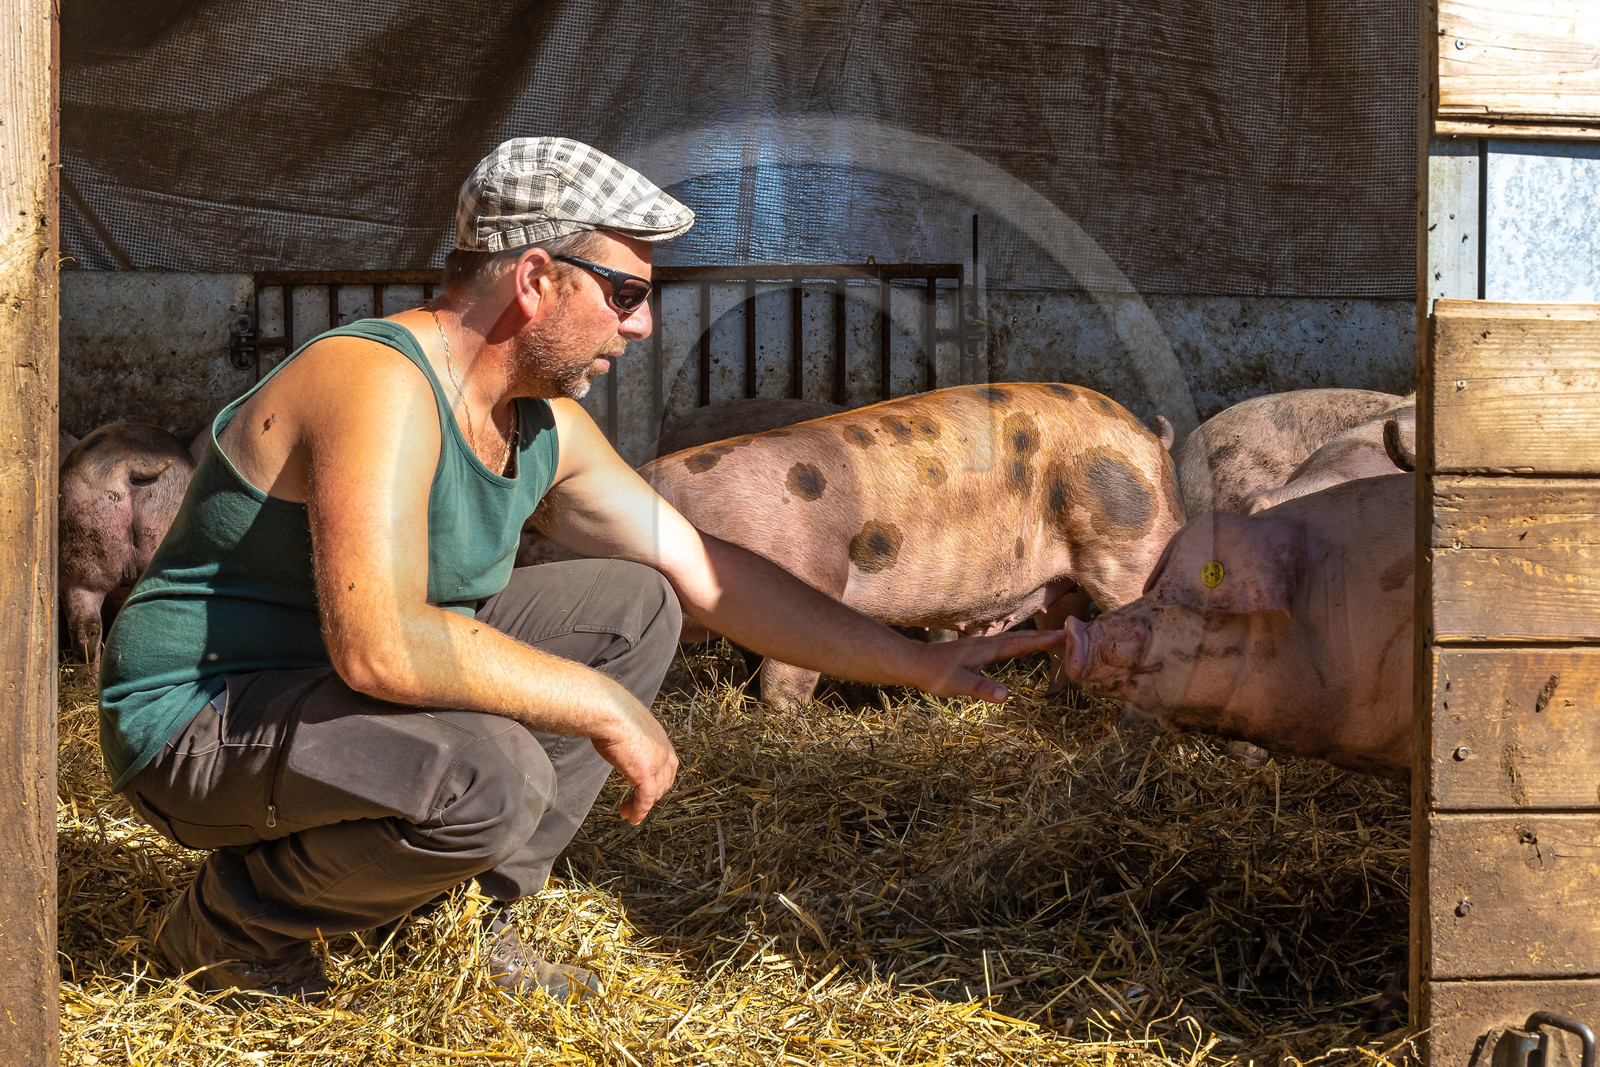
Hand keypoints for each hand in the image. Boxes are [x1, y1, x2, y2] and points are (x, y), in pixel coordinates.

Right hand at [588, 682, 678, 824]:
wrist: (608, 710)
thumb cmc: (609, 710)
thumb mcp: (624, 723)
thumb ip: (627, 735)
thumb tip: (614, 736)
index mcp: (659, 736)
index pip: (667, 763)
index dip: (658, 778)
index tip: (646, 785)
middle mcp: (663, 749)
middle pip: (664, 780)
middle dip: (652, 794)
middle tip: (637, 801)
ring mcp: (657, 762)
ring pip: (656, 792)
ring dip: (642, 804)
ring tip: (628, 811)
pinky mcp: (646, 774)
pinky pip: (646, 799)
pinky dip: (639, 811)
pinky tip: (632, 817)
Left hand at [914, 628, 1066, 702]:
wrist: (912, 663)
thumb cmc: (934, 674)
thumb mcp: (959, 684)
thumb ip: (982, 688)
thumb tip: (1006, 695)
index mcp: (987, 650)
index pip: (1021, 645)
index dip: (1043, 642)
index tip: (1064, 636)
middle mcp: (985, 644)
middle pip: (1019, 639)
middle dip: (1042, 638)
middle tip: (1065, 635)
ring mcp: (979, 646)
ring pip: (1010, 641)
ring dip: (1029, 641)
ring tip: (1046, 641)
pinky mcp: (972, 652)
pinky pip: (1001, 646)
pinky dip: (1015, 646)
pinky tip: (1013, 651)